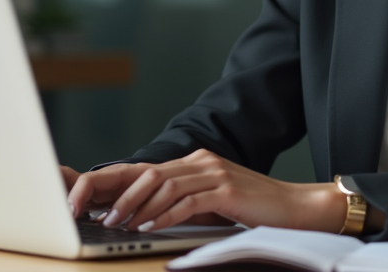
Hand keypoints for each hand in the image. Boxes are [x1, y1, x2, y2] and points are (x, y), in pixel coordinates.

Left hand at [62, 149, 347, 233]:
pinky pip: (187, 201)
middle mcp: (201, 161)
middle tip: (96, 212)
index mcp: (195, 162)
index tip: (91, 199)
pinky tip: (148, 226)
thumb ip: (183, 202)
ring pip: (164, 185)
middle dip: (117, 192)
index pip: (147, 169)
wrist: (296, 208)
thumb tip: (141, 216)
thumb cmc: (254, 209)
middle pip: (149, 172)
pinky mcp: (226, 189)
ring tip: (117, 222)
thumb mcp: (212, 202)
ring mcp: (214, 172)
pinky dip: (163, 215)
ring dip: (137, 206)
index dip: (116, 181)